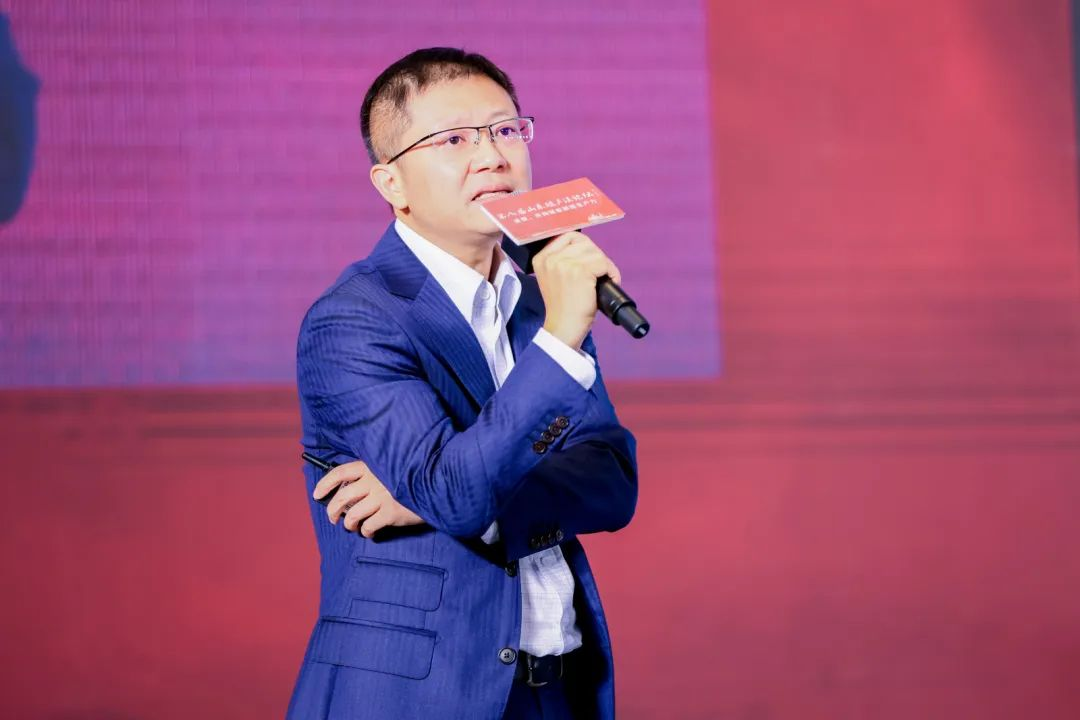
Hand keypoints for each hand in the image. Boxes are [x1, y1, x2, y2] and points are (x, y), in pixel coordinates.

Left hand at [313, 460, 424, 537]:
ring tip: (352, 527)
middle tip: (333, 518)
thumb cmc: (410, 479)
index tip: (317, 495)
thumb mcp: (389, 469)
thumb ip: (371, 476)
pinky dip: (365, 532)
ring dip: (348, 524)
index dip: (325, 484)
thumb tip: (347, 493)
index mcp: (371, 466)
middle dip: (333, 511)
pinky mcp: (390, 512)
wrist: (435, 487)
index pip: (340, 472)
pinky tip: (369, 532)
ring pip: (353, 515)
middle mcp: (373, 480)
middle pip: (342, 497)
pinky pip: (368, 526)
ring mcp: (382, 496)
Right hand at [534, 231, 620, 348]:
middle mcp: (550, 258)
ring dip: (605, 265)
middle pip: (584, 242)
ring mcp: (563, 263)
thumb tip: (588, 249)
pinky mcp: (579, 271)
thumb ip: (563, 261)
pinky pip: (603, 263)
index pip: (568, 236)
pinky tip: (609, 283)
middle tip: (599, 274)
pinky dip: (611, 273)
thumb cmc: (564, 307)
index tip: (589, 263)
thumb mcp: (555, 278)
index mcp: (541, 258)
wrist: (564, 328)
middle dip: (596, 257)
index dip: (584, 248)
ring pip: (595, 252)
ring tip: (604, 280)